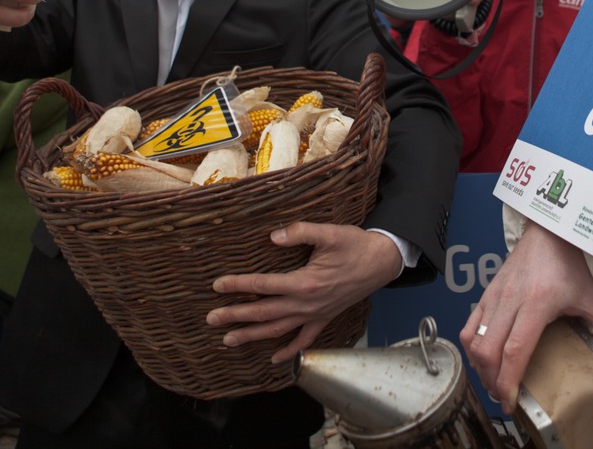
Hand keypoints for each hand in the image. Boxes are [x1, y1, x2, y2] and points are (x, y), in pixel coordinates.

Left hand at [207, 223, 402, 362]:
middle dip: (236, 316)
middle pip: (264, 311)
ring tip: (228, 340)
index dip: (239, 284)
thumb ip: (301, 232)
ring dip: (252, 335)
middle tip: (211, 319)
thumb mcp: (330, 232)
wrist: (381, 261)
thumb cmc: (355, 245)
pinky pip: (305, 340)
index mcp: (306, 281)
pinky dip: (289, 352)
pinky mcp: (324, 318)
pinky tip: (273, 359)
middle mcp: (307, 303)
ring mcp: (316, 314)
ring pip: (278, 329)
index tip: (217, 285)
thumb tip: (274, 236)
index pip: (264, 284)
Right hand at [461, 222, 592, 412]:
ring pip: (474, 341)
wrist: (549, 232)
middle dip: (492, 382)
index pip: (514, 350)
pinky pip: (469, 327)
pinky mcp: (486, 293)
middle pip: (488, 351)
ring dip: (480, 368)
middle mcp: (510, 300)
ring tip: (494, 382)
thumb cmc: (569, 262)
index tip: (510, 402)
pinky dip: (471, 349)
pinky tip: (483, 360)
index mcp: (537, 303)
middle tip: (504, 398)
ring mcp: (494, 296)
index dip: (509, 381)